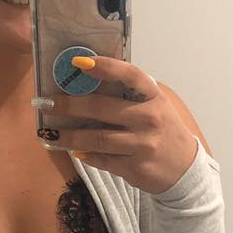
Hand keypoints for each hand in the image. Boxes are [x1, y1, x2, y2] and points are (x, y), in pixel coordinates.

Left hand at [34, 56, 198, 194]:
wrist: (185, 170)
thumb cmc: (163, 131)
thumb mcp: (154, 106)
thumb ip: (129, 95)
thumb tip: (87, 81)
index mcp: (153, 96)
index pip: (129, 75)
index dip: (104, 67)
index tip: (78, 62)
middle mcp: (149, 118)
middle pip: (101, 109)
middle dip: (69, 105)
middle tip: (47, 103)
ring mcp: (142, 145)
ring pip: (96, 139)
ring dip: (69, 136)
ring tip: (50, 133)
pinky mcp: (135, 168)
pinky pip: (102, 160)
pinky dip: (85, 155)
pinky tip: (74, 150)